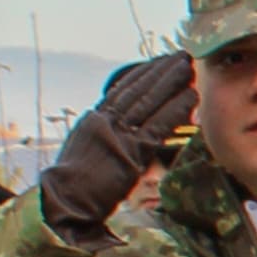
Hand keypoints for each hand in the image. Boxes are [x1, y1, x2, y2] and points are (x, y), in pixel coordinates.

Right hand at [40, 55, 199, 240]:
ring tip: (188, 66)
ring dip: (171, 82)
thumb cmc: (74, 184)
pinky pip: (159, 125)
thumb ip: (101, 134)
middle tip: (179, 56)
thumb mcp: (84, 150)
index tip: (157, 62)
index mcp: (95, 119)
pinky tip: (191, 96)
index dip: (141, 75)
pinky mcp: (132, 151)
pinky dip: (176, 109)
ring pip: (150, 101)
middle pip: (138, 89)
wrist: (64, 200)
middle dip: (160, 71)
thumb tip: (110, 127)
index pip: (122, 90)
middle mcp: (107, 120)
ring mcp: (119, 134)